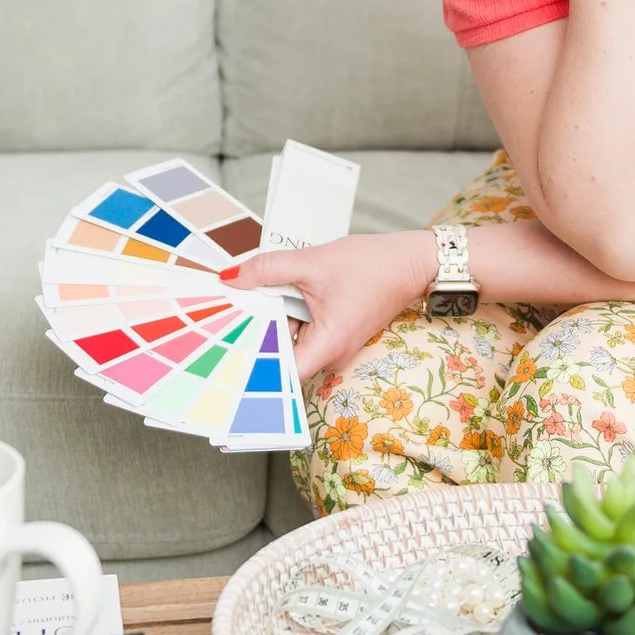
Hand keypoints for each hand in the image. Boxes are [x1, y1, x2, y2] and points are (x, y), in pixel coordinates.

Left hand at [222, 231, 434, 377]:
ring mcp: (334, 347)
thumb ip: (267, 269)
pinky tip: (277, 293)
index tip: (223, 353)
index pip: (278, 373)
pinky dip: (288, 312)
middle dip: (254, 331)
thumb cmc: (372, 266)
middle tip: (226, 313)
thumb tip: (231, 278)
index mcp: (326, 346)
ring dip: (273, 318)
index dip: (248, 365)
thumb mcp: (312, 262)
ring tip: (251, 295)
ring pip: (289, 338)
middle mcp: (330, 356)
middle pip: (279, 354)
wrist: (411, 262)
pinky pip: (302, 329)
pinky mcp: (335, 334)